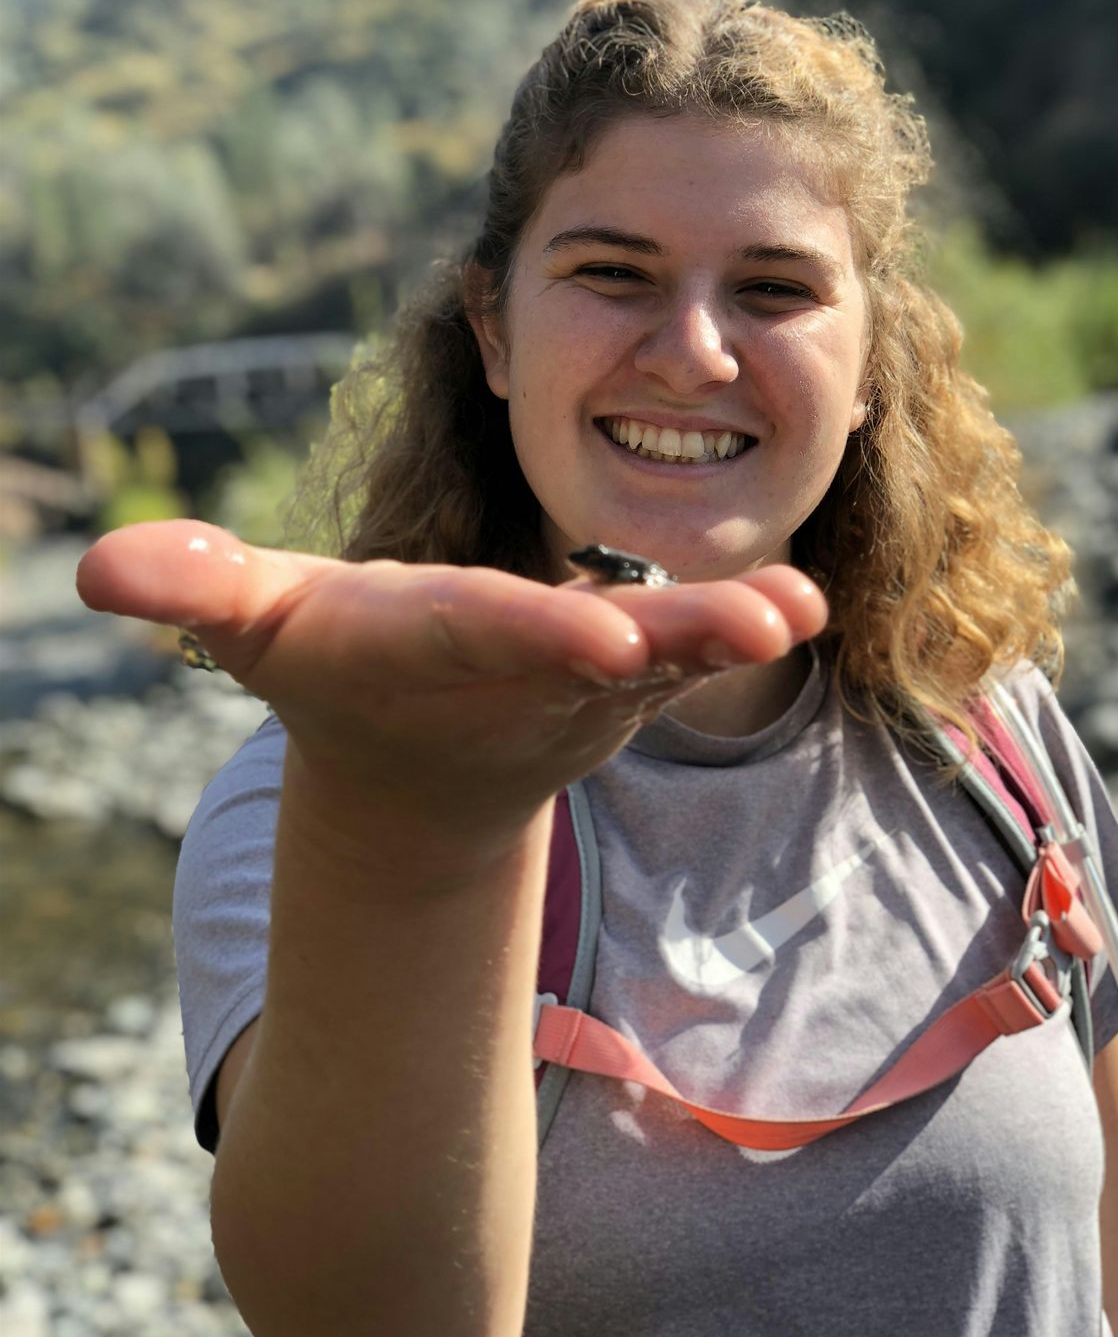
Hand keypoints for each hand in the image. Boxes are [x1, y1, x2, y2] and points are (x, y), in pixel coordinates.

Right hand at [77, 521, 826, 871]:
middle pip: (597, 645)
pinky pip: (683, 652)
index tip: (604, 630)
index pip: (485, 631)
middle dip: (669, 638)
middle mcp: (518, 668)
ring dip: (726, 635)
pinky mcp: (621, 675)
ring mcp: (579, 680)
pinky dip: (736, 634)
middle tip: (751, 625)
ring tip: (797, 612)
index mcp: (432, 642)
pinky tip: (803, 605)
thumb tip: (95, 570)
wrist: (417, 765)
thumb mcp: (256, 624)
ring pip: (661, 653)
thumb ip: (193, 591)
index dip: (537, 628)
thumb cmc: (334, 667)